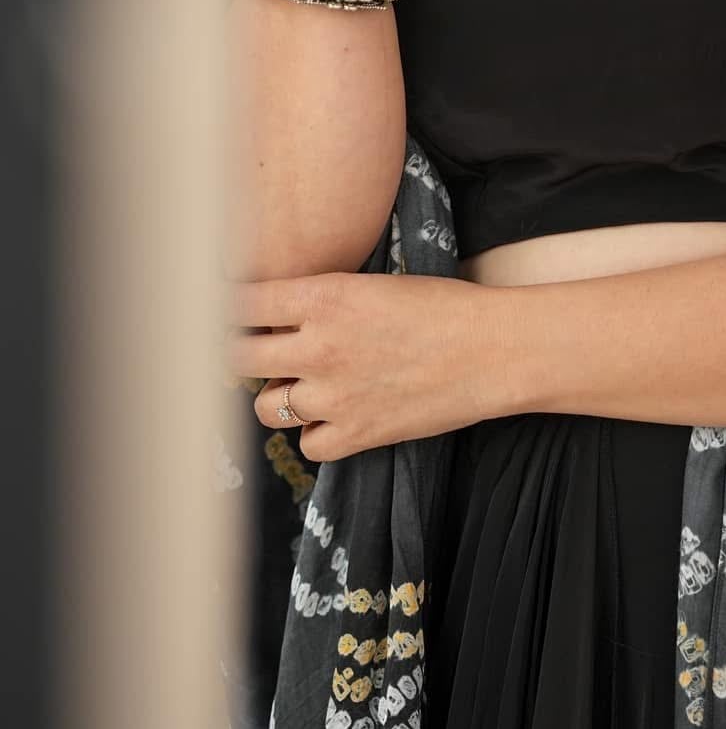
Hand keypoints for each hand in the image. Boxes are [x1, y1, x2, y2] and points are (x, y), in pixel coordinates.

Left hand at [224, 270, 521, 462]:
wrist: (493, 349)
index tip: (229, 311)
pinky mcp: (357, 434)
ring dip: (278, 396)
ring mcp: (333, 395)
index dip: (230, 307)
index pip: (243, 303)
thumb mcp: (375, 283)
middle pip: (239, 356)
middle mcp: (318, 346)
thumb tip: (280, 315)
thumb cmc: (444, 306)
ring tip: (301, 385)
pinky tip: (335, 416)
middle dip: (242, 353)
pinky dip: (316, 434)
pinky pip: (308, 445)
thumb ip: (323, 300)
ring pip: (265, 407)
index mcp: (324, 296)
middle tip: (258, 351)